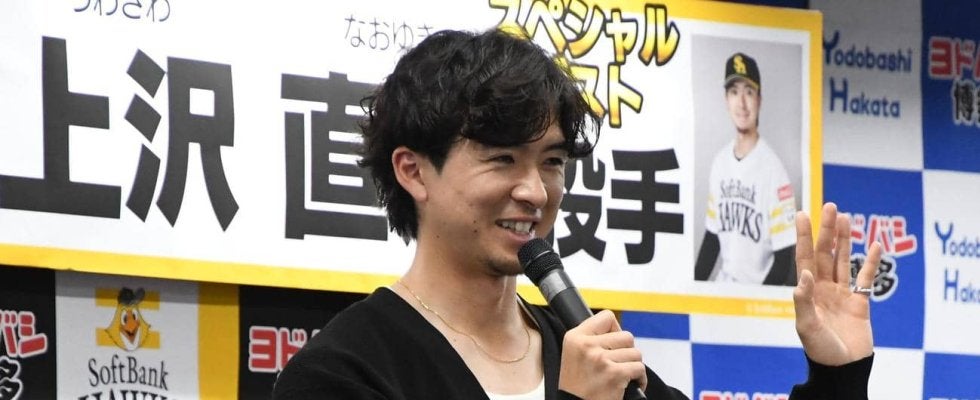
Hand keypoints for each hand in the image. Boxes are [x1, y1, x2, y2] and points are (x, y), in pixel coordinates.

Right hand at [559, 310, 647, 399]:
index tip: (612, 344)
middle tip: (617, 364)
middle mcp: (586, 346)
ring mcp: (601, 360)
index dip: (614, 330)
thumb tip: (617, 330)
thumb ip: (591, 339)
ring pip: (635, 353)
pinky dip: (639, 379)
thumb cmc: (577, 387)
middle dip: (626, 351)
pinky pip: (639, 368)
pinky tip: (628, 385)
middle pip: (626, 336)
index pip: (606, 317)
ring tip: (621, 376)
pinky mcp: (614, 374)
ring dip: (632, 366)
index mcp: (574, 338)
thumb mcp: (574, 355)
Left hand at [793, 202, 881, 365]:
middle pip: (825, 253)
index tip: (802, 214)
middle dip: (827, 230)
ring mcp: (842, 293)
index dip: (803, 236)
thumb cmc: (820, 350)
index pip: (804, 258)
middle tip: (831, 206)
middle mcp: (823, 288)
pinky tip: (875, 244)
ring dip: (845, 239)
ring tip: (845, 217)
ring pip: (843, 260)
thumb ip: (803, 300)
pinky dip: (871, 261)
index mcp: (808, 291)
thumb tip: (805, 275)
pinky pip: (866, 278)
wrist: (843, 368)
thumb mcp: (805, 326)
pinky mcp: (860, 302)